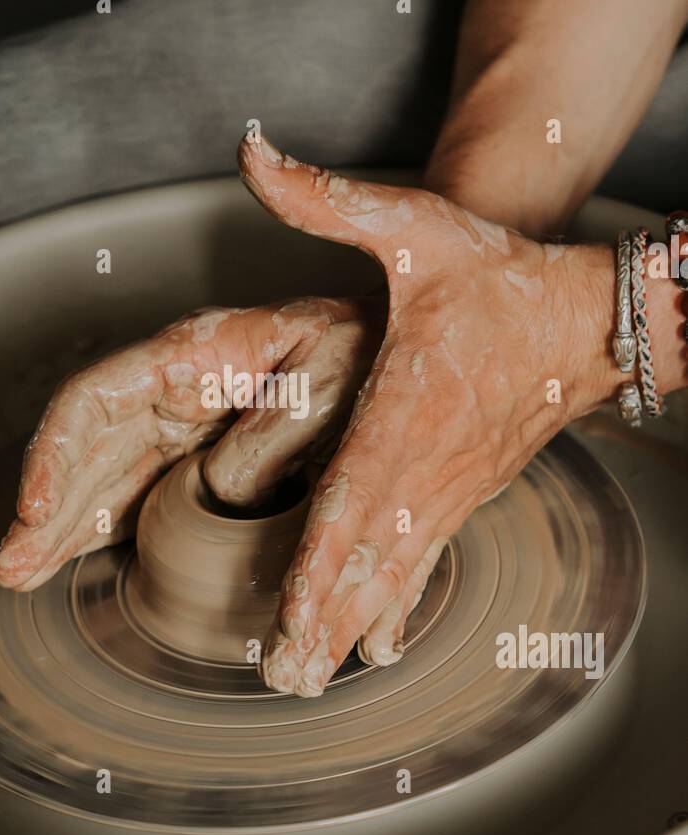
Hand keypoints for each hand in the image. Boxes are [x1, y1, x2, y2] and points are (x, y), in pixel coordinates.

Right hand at [0, 292, 383, 590]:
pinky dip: (106, 527)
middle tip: (12, 566)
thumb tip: (219, 488)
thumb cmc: (370, 347)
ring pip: (107, 475)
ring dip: (64, 525)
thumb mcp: (330, 379)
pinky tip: (74, 559)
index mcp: (197, 354)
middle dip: (46, 507)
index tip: (34, 508)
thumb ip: (272, 431)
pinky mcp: (206, 460)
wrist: (411, 353)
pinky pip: (142, 493)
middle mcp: (177, 388)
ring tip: (23, 573)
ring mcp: (188, 426)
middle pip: (88, 446)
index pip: (96, 396)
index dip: (55, 452)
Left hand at [238, 130, 601, 694]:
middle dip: (324, 621)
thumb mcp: (411, 224)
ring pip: (395, 572)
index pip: (353, 495)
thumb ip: (324, 198)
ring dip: (350, 628)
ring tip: (311, 682)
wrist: (586, 316)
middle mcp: (427, 462)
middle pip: (368, 557)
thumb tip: (249, 152)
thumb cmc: (497, 276)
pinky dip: (395, 610)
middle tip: (282, 682)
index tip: (288, 616)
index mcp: (407, 403)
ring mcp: (450, 488)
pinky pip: (425, 563)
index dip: (320, 562)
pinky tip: (372, 651)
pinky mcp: (464, 495)